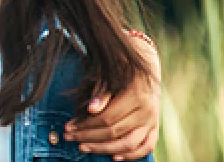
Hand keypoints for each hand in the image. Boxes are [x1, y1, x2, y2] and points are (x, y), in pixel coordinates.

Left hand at [66, 31, 162, 159]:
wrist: (148, 71)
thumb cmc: (124, 73)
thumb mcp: (111, 77)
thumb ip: (102, 93)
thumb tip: (91, 108)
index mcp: (136, 97)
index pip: (107, 119)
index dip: (85, 125)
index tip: (68, 126)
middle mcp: (146, 111)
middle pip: (114, 132)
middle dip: (88, 137)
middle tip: (70, 137)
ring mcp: (152, 122)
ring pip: (128, 144)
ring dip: (104, 149)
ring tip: (84, 148)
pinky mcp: (154, 128)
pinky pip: (146, 147)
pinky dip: (131, 155)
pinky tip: (114, 157)